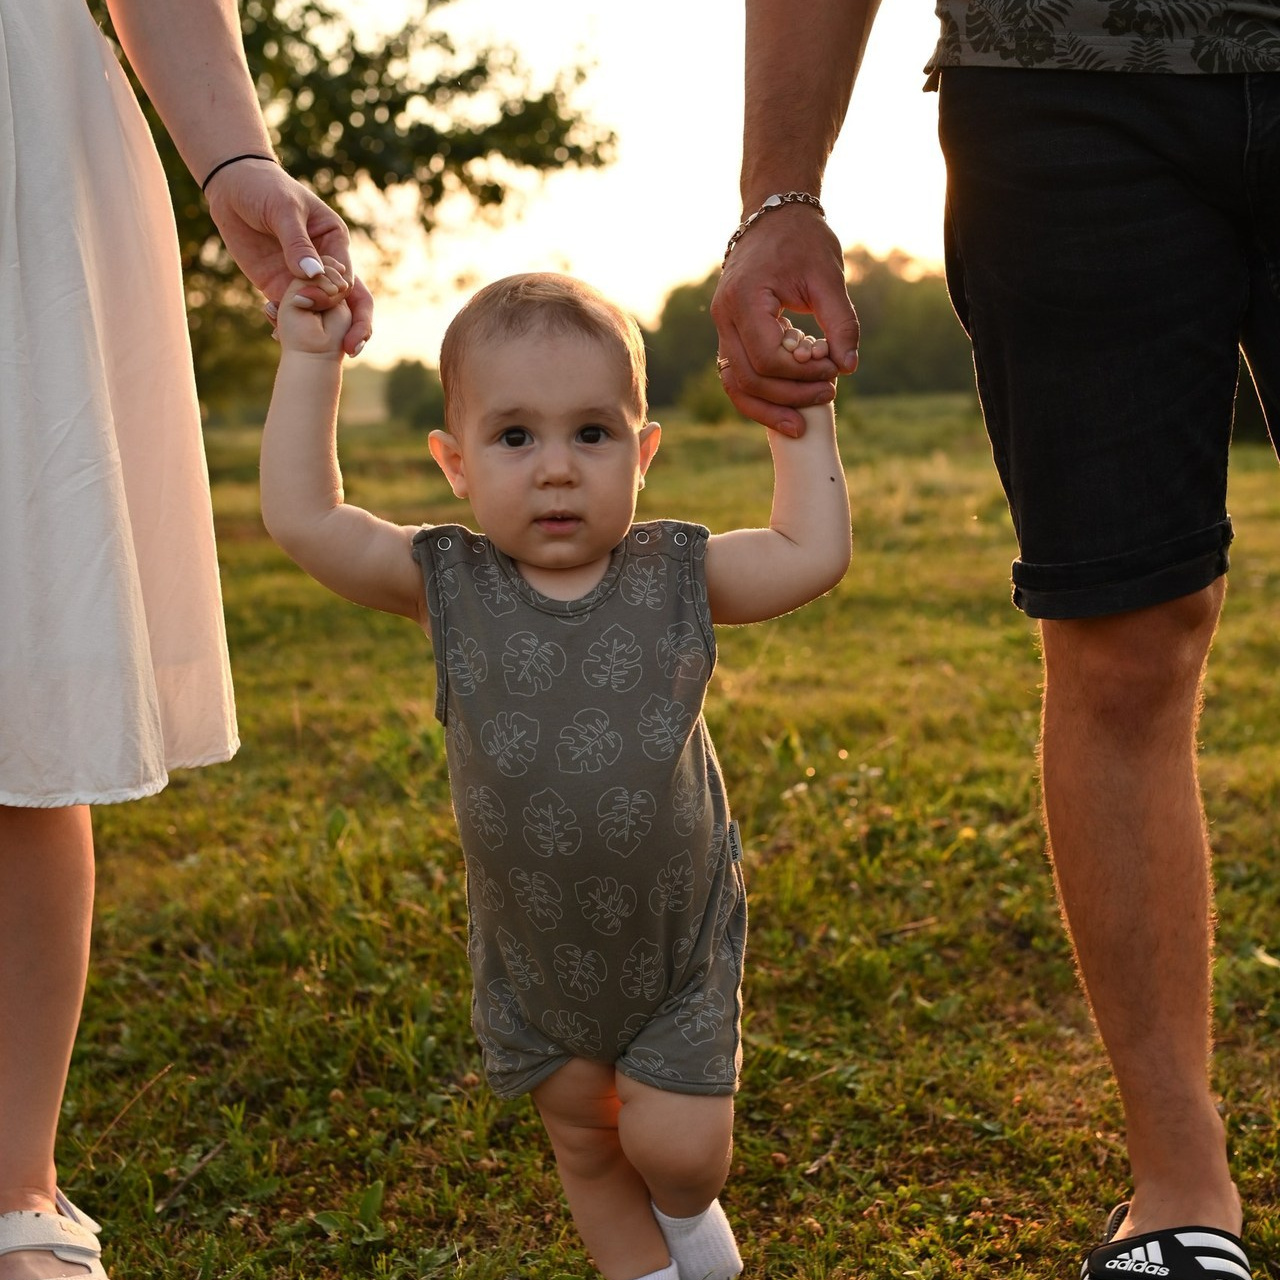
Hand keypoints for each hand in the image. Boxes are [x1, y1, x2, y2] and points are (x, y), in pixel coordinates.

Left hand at [205, 160, 372, 356]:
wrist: (232, 187)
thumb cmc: (264, 188)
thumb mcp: (282, 209)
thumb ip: (297, 243)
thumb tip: (313, 274)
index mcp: (335, 242)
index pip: (347, 278)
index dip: (337, 295)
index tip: (315, 300)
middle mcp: (326, 265)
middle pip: (349, 302)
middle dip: (353, 326)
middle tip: (351, 349)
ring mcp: (303, 279)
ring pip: (324, 314)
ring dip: (323, 334)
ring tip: (314, 352)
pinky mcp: (281, 287)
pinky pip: (292, 313)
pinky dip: (289, 329)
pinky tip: (279, 338)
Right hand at [710, 205, 858, 435]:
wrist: (774, 215)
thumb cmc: (803, 240)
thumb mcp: (828, 277)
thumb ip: (840, 322)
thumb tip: (849, 365)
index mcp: (744, 299)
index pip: (766, 356)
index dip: (801, 373)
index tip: (834, 371)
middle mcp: (724, 316)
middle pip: (747, 378)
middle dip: (788, 396)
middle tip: (828, 395)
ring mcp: (722, 327)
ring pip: (734, 384)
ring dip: (767, 408)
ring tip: (801, 424)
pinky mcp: (730, 333)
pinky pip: (737, 375)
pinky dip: (760, 396)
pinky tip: (786, 408)